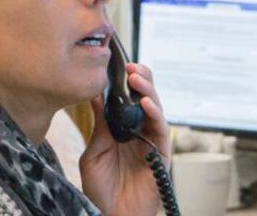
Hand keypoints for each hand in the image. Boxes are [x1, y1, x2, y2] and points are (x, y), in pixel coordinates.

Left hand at [80, 63, 170, 215]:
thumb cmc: (101, 190)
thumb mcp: (94, 151)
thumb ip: (99, 124)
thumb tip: (95, 93)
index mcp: (122, 129)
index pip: (128, 99)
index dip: (125, 82)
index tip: (117, 66)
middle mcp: (139, 132)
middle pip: (146, 99)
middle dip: (140, 80)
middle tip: (130, 67)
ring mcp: (151, 143)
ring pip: (156, 109)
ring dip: (148, 92)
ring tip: (137, 78)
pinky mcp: (161, 155)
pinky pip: (162, 131)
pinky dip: (156, 115)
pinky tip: (146, 104)